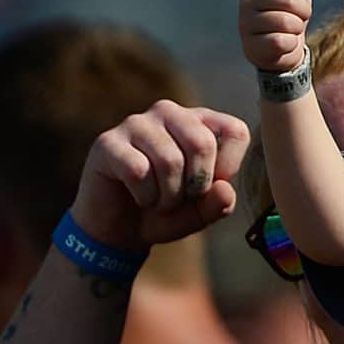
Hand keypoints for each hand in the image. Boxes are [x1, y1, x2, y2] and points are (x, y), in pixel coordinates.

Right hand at [70, 102, 248, 251]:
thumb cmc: (165, 212)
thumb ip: (220, 203)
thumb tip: (224, 189)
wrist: (118, 229)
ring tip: (159, 202)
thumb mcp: (200, 213)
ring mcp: (137, 124)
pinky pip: (138, 171)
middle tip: (181, 200)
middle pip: (202, 143)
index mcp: (199, 121)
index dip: (229, 167)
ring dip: (168, 196)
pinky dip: (145, 196)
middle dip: (196, 185)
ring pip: (169, 160)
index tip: (209, 188)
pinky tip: (140, 198)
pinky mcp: (108, 141)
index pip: (235, 130)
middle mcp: (169, 113)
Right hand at [240, 0, 315, 73]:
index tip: (296, 0)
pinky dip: (291, 44)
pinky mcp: (251, 47)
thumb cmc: (289, 13)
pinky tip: (284, 44)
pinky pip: (280, 42)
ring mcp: (246, 25)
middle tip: (297, 18)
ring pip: (286, 22)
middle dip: (303, 11)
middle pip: (289, 0)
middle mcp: (246, 2)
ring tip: (290, 30)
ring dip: (297, 28)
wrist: (281, 48)